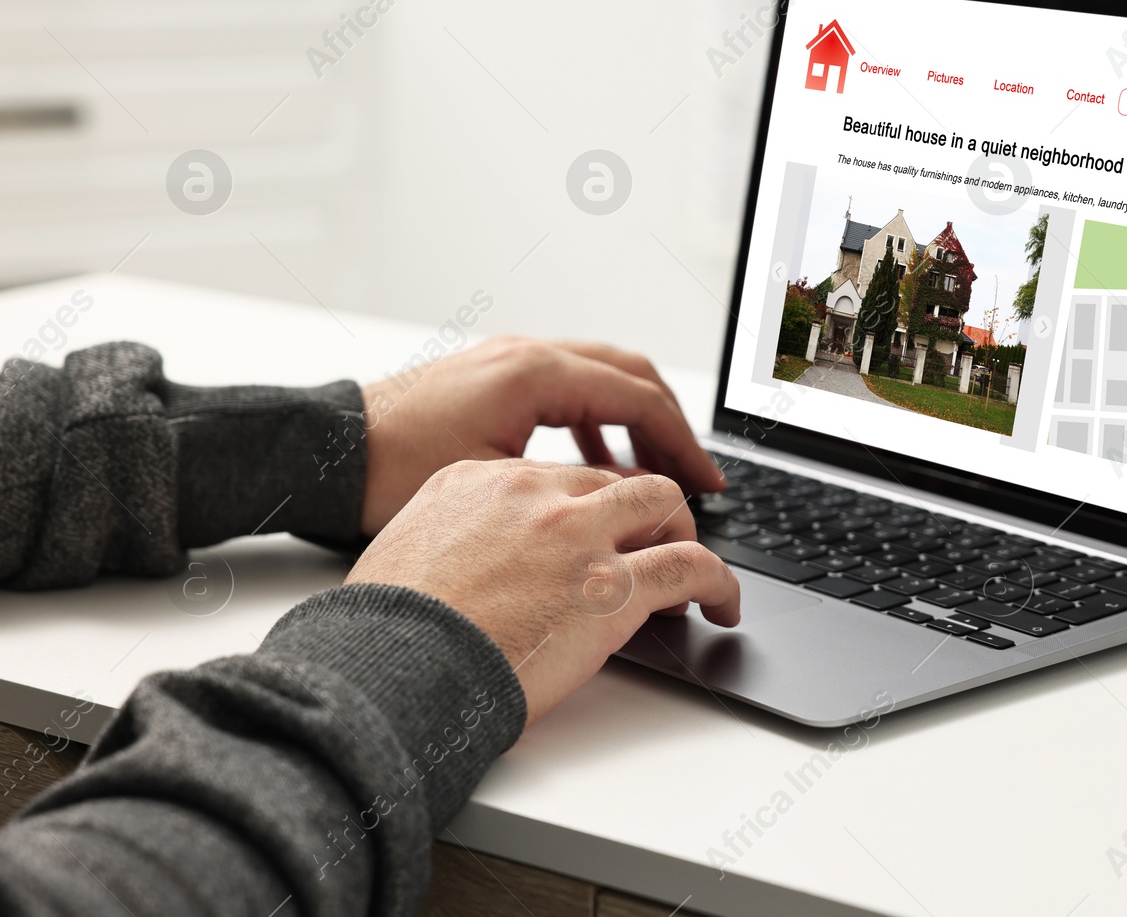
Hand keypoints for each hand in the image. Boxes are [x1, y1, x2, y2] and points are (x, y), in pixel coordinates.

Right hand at [345, 459, 740, 725]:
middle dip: (641, 512)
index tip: (596, 533)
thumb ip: (453, 539)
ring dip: (684, 534)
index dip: (587, 507)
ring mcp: (577, 535)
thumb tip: (470, 564)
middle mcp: (534, 495)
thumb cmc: (387, 631)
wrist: (391, 667)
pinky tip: (723, 604)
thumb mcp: (405, 552)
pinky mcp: (612, 586)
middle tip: (650, 547)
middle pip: (615, 480)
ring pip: (663, 503)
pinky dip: (720, 583)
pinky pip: (691, 566)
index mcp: (478, 481)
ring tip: (692, 573)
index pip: (558, 477)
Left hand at [359, 337, 724, 535]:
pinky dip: (595, 422)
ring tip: (655, 474)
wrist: (324, 452)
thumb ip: (572, 488)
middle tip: (697, 476)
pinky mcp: (492, 377)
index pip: (638, 399)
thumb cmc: (392, 471)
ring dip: (635, 423)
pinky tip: (596, 468)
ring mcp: (509, 360)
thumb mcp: (495, 483)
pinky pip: (567, 388)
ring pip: (601, 377)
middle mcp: (527, 354)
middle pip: (631, 376)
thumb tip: (629, 510)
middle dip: (671, 427)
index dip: (682, 445)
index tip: (707, 485)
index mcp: (536, 373)